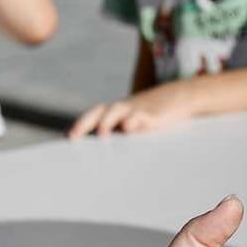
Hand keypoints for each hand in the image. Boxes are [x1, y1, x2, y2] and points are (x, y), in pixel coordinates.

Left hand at [68, 84, 197, 138]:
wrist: (179, 96)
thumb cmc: (151, 114)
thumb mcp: (133, 121)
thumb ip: (118, 132)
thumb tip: (99, 150)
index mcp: (115, 111)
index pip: (92, 115)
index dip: (80, 125)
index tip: (68, 139)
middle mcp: (123, 108)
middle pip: (99, 111)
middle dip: (85, 123)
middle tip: (74, 137)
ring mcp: (138, 109)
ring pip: (117, 110)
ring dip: (107, 121)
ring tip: (101, 134)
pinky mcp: (154, 114)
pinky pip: (142, 115)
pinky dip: (135, 120)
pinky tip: (130, 128)